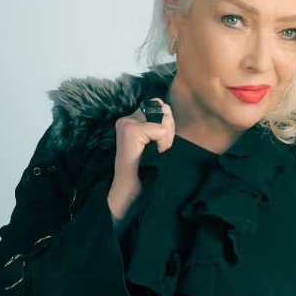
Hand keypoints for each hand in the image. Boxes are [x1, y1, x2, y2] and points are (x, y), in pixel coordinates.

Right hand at [107, 98, 174, 220]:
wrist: (129, 189)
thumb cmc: (144, 169)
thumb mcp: (154, 143)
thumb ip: (159, 125)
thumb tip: (166, 108)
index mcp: (130, 120)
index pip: (158, 106)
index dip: (167, 124)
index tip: (161, 143)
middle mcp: (126, 119)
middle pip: (162, 108)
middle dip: (169, 128)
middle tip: (162, 148)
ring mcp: (126, 124)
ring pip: (162, 118)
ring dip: (167, 137)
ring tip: (158, 151)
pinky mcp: (131, 131)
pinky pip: (160, 130)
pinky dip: (164, 142)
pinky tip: (156, 153)